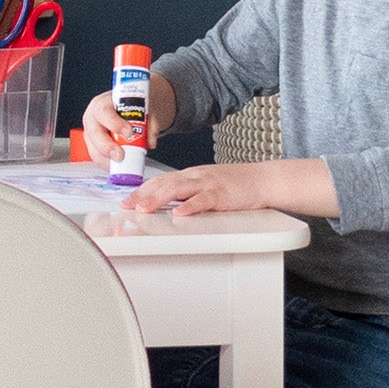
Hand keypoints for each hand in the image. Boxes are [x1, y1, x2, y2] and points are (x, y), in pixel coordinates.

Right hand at [81, 74, 170, 162]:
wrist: (126, 111)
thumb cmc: (130, 108)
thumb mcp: (142, 109)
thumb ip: (150, 123)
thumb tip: (151, 141)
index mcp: (102, 105)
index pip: (103, 112)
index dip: (114, 123)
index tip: (128, 132)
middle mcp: (93, 119)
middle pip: (95, 134)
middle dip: (107, 147)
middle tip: (120, 155)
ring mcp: (91, 135)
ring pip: (93, 149)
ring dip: (107, 159)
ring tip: (121, 163)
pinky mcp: (93, 147)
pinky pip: (97, 158)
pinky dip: (107, 164)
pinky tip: (116, 166)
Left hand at [133, 161, 275, 217]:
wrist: (262, 179)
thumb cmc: (234, 184)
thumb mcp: (205, 184)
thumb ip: (186, 192)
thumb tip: (164, 203)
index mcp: (190, 175)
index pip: (160, 181)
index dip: (141, 190)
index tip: (126, 201)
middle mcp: (195, 177)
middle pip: (163, 184)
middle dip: (142, 195)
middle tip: (126, 207)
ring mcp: (208, 184)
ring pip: (178, 189)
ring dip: (158, 199)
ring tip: (143, 209)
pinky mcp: (222, 194)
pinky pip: (203, 200)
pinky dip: (190, 206)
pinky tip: (179, 213)